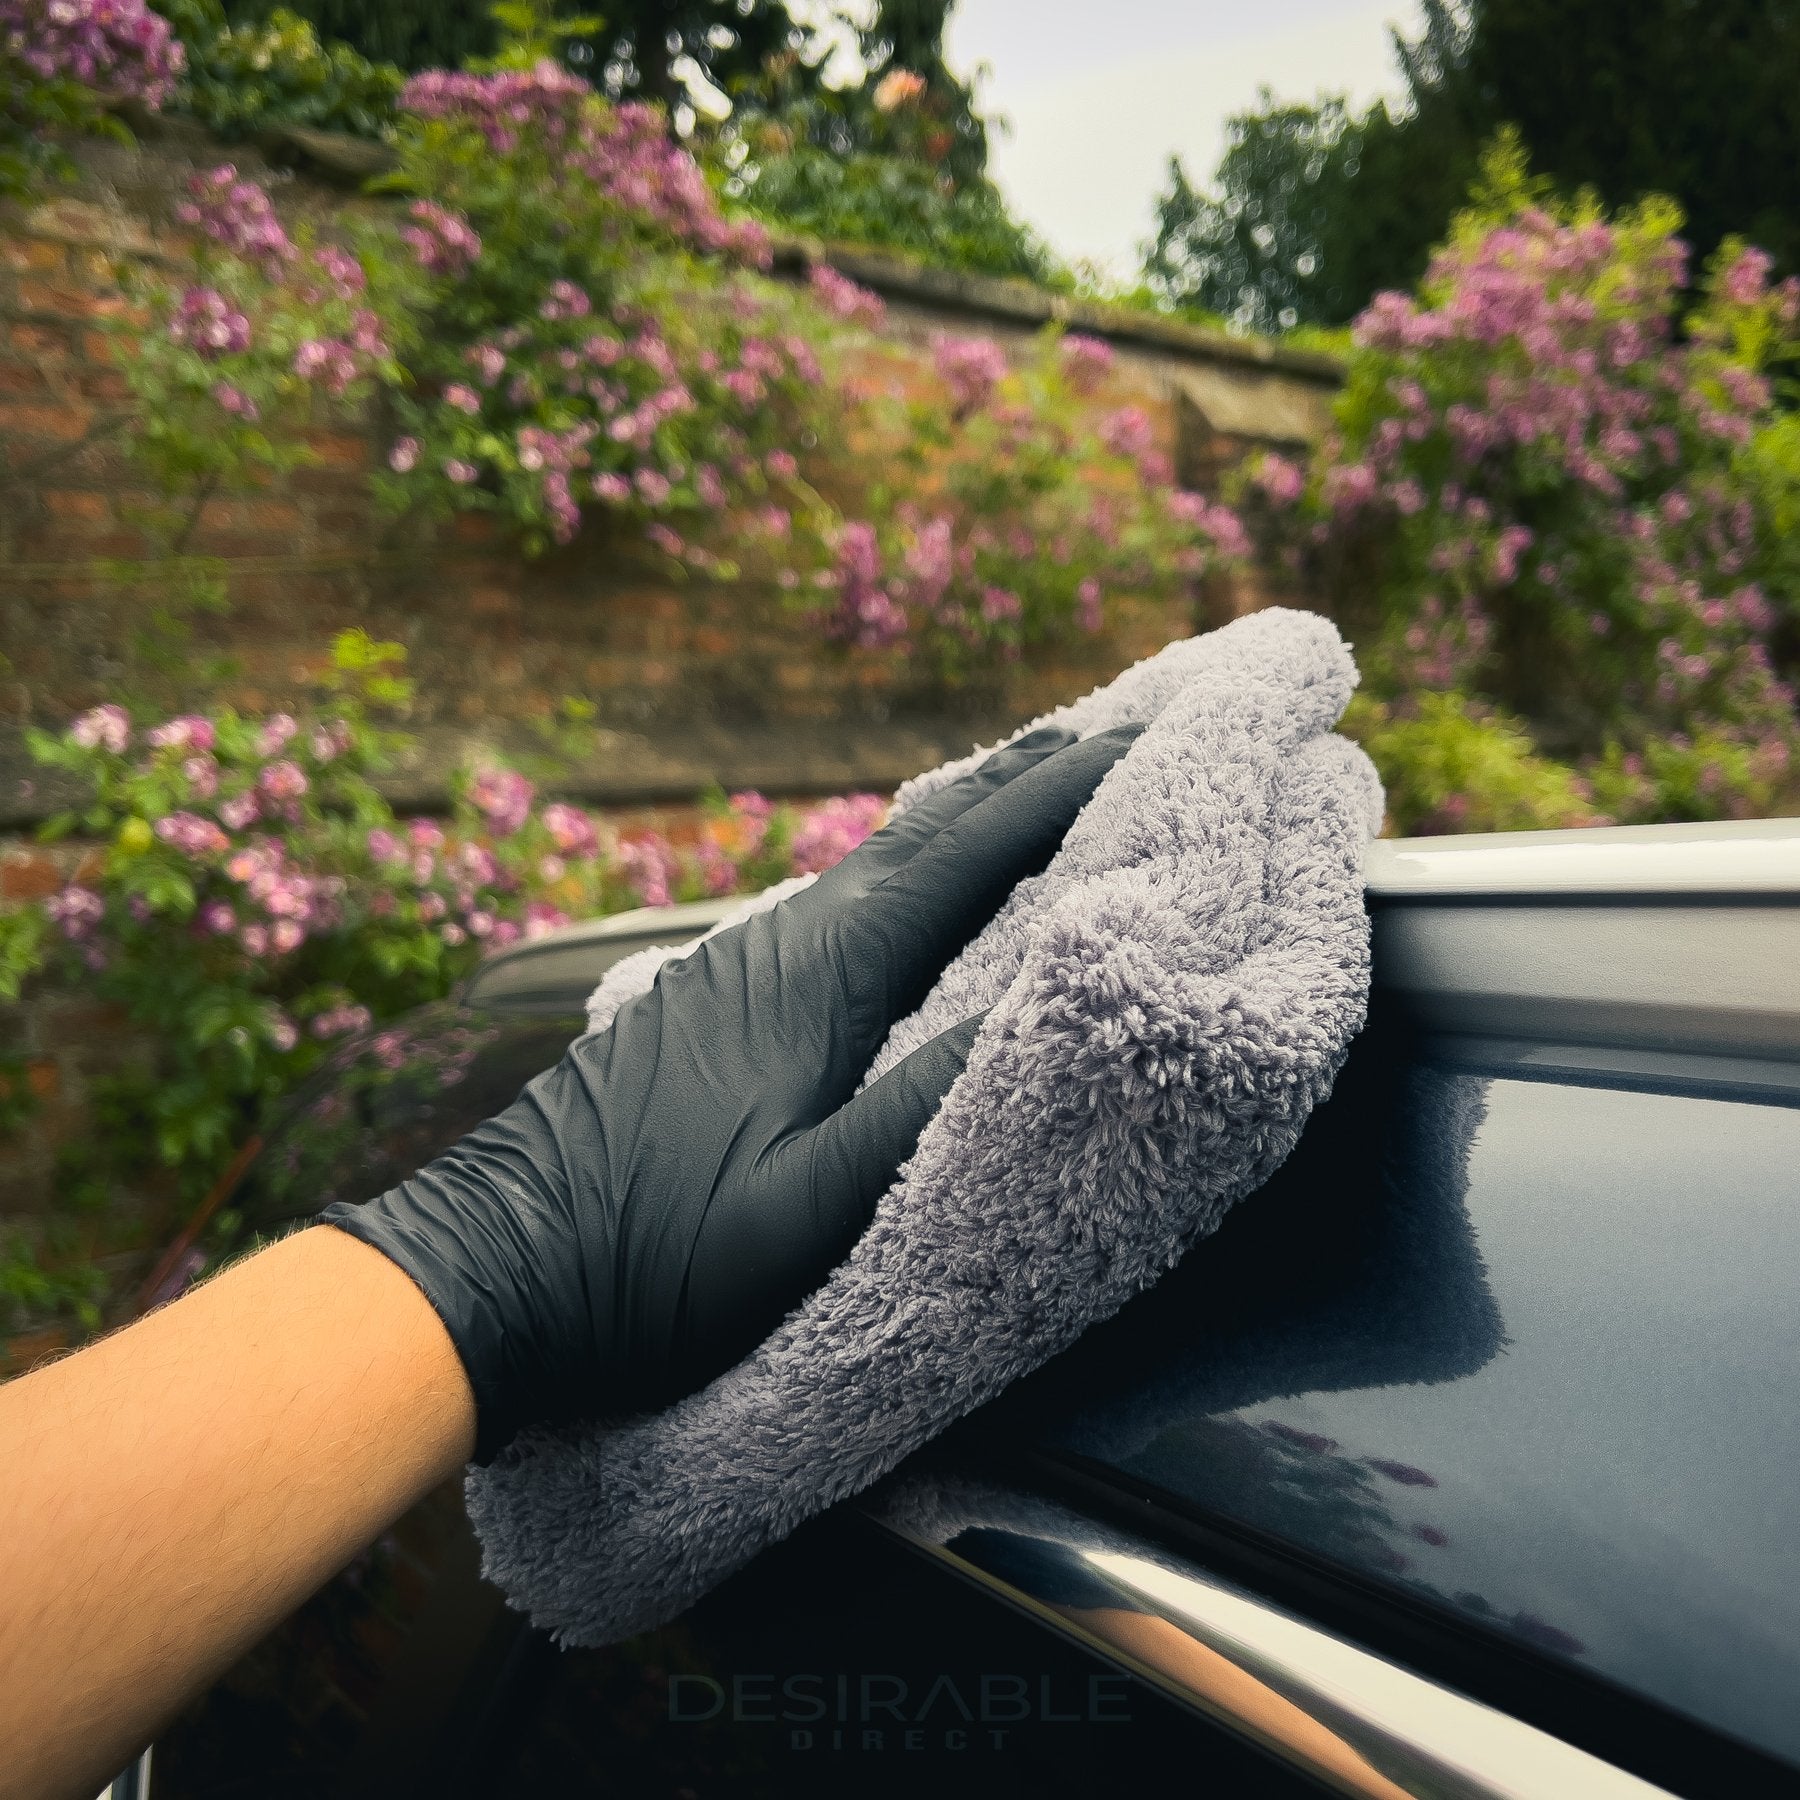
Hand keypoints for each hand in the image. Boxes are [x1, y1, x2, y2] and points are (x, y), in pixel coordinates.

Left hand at [324, 724, 1141, 1455]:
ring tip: (1051, 797)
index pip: (969, 850)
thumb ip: (926, 1112)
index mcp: (819, 972)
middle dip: (1033, 776)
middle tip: (1125, 733)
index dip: (1070, 788)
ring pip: (885, 861)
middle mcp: (783, 939)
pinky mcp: (719, 998)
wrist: (485, 1271)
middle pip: (928, 829)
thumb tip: (1050, 1010)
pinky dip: (919, 876)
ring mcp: (742, 962)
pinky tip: (931, 904)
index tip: (1159, 737)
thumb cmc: (645, 1261)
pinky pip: (848, 905)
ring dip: (977, 821)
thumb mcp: (806, 1214)